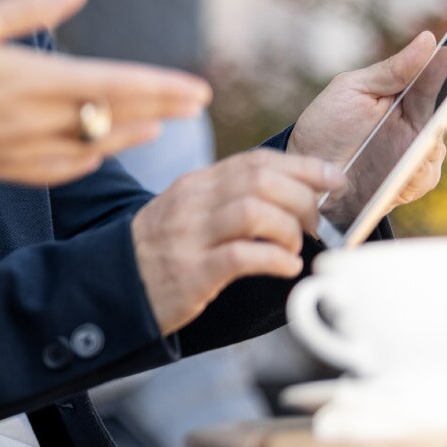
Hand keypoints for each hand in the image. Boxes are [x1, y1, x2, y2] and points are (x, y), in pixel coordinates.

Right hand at [0, 0, 212, 186]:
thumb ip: (27, 9)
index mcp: (30, 81)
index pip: (113, 84)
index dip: (160, 87)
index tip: (198, 88)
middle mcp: (35, 122)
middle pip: (115, 116)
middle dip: (162, 108)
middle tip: (199, 103)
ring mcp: (23, 151)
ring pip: (95, 145)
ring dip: (133, 133)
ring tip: (163, 124)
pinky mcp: (7, 169)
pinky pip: (66, 167)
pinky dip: (93, 156)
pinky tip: (103, 148)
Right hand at [130, 150, 343, 332]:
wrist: (112, 286)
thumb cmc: (161, 252)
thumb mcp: (188, 212)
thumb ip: (228, 198)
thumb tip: (290, 195)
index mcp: (196, 184)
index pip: (256, 161)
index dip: (304, 167)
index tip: (335, 179)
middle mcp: (192, 203)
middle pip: (262, 182)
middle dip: (302, 201)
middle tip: (312, 227)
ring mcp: (190, 236)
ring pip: (255, 212)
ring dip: (289, 231)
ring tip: (294, 249)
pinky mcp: (191, 272)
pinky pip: (242, 256)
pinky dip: (275, 259)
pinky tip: (285, 268)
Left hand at [289, 33, 446, 218]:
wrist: (306, 169)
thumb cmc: (328, 125)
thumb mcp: (353, 89)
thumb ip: (392, 70)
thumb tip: (429, 39)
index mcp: (406, 96)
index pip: (436, 78)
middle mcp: (417, 124)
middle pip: (446, 110)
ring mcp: (415, 154)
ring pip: (437, 145)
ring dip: (431, 141)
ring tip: (427, 134)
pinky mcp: (409, 182)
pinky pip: (424, 175)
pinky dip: (417, 171)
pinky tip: (409, 166)